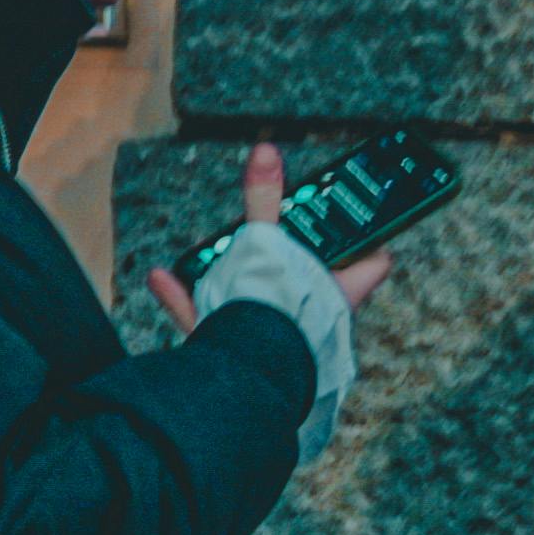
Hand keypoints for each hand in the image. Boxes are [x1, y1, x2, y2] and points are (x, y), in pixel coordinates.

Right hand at [144, 138, 400, 337]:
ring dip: (233, 281)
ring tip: (218, 257)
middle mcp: (309, 320)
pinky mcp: (234, 356)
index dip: (372, 243)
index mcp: (334, 292)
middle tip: (282, 230)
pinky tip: (160, 278)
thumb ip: (264, 202)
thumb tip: (266, 152)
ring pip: (257, 305)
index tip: (367, 225)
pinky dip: (185, 300)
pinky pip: (210, 322)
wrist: (241, 382)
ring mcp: (271, 340)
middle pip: (312, 283)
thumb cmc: (269, 316)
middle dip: (292, 260)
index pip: (372, 264)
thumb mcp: (268, 247)